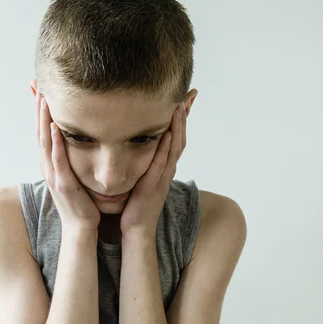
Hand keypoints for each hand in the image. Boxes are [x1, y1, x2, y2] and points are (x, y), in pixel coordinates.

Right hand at [36, 91, 100, 233]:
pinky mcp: (63, 184)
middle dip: (39, 109)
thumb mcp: (74, 175)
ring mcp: (54, 176)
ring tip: (44, 99)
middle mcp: (48, 168)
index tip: (41, 90)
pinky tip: (56, 127)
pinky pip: (57, 159)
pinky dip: (55, 142)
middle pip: (40, 132)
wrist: (82, 227)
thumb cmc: (81, 202)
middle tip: (38, 86)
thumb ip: (72, 158)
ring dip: (44, 120)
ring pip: (45, 142)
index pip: (43, 132)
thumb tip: (78, 141)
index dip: (40, 111)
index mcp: (51, 164)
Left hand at [120, 102, 186, 236]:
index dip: (180, 117)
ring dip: (178, 127)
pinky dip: (166, 148)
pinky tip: (166, 134)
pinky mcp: (154, 186)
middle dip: (185, 115)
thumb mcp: (140, 177)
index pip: (175, 136)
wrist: (135, 229)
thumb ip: (141, 161)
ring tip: (179, 106)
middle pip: (180, 137)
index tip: (183, 97)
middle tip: (190, 94)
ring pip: (174, 147)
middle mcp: (167, 169)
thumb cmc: (135, 204)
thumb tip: (132, 143)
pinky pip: (162, 164)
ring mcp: (163, 177)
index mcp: (163, 166)